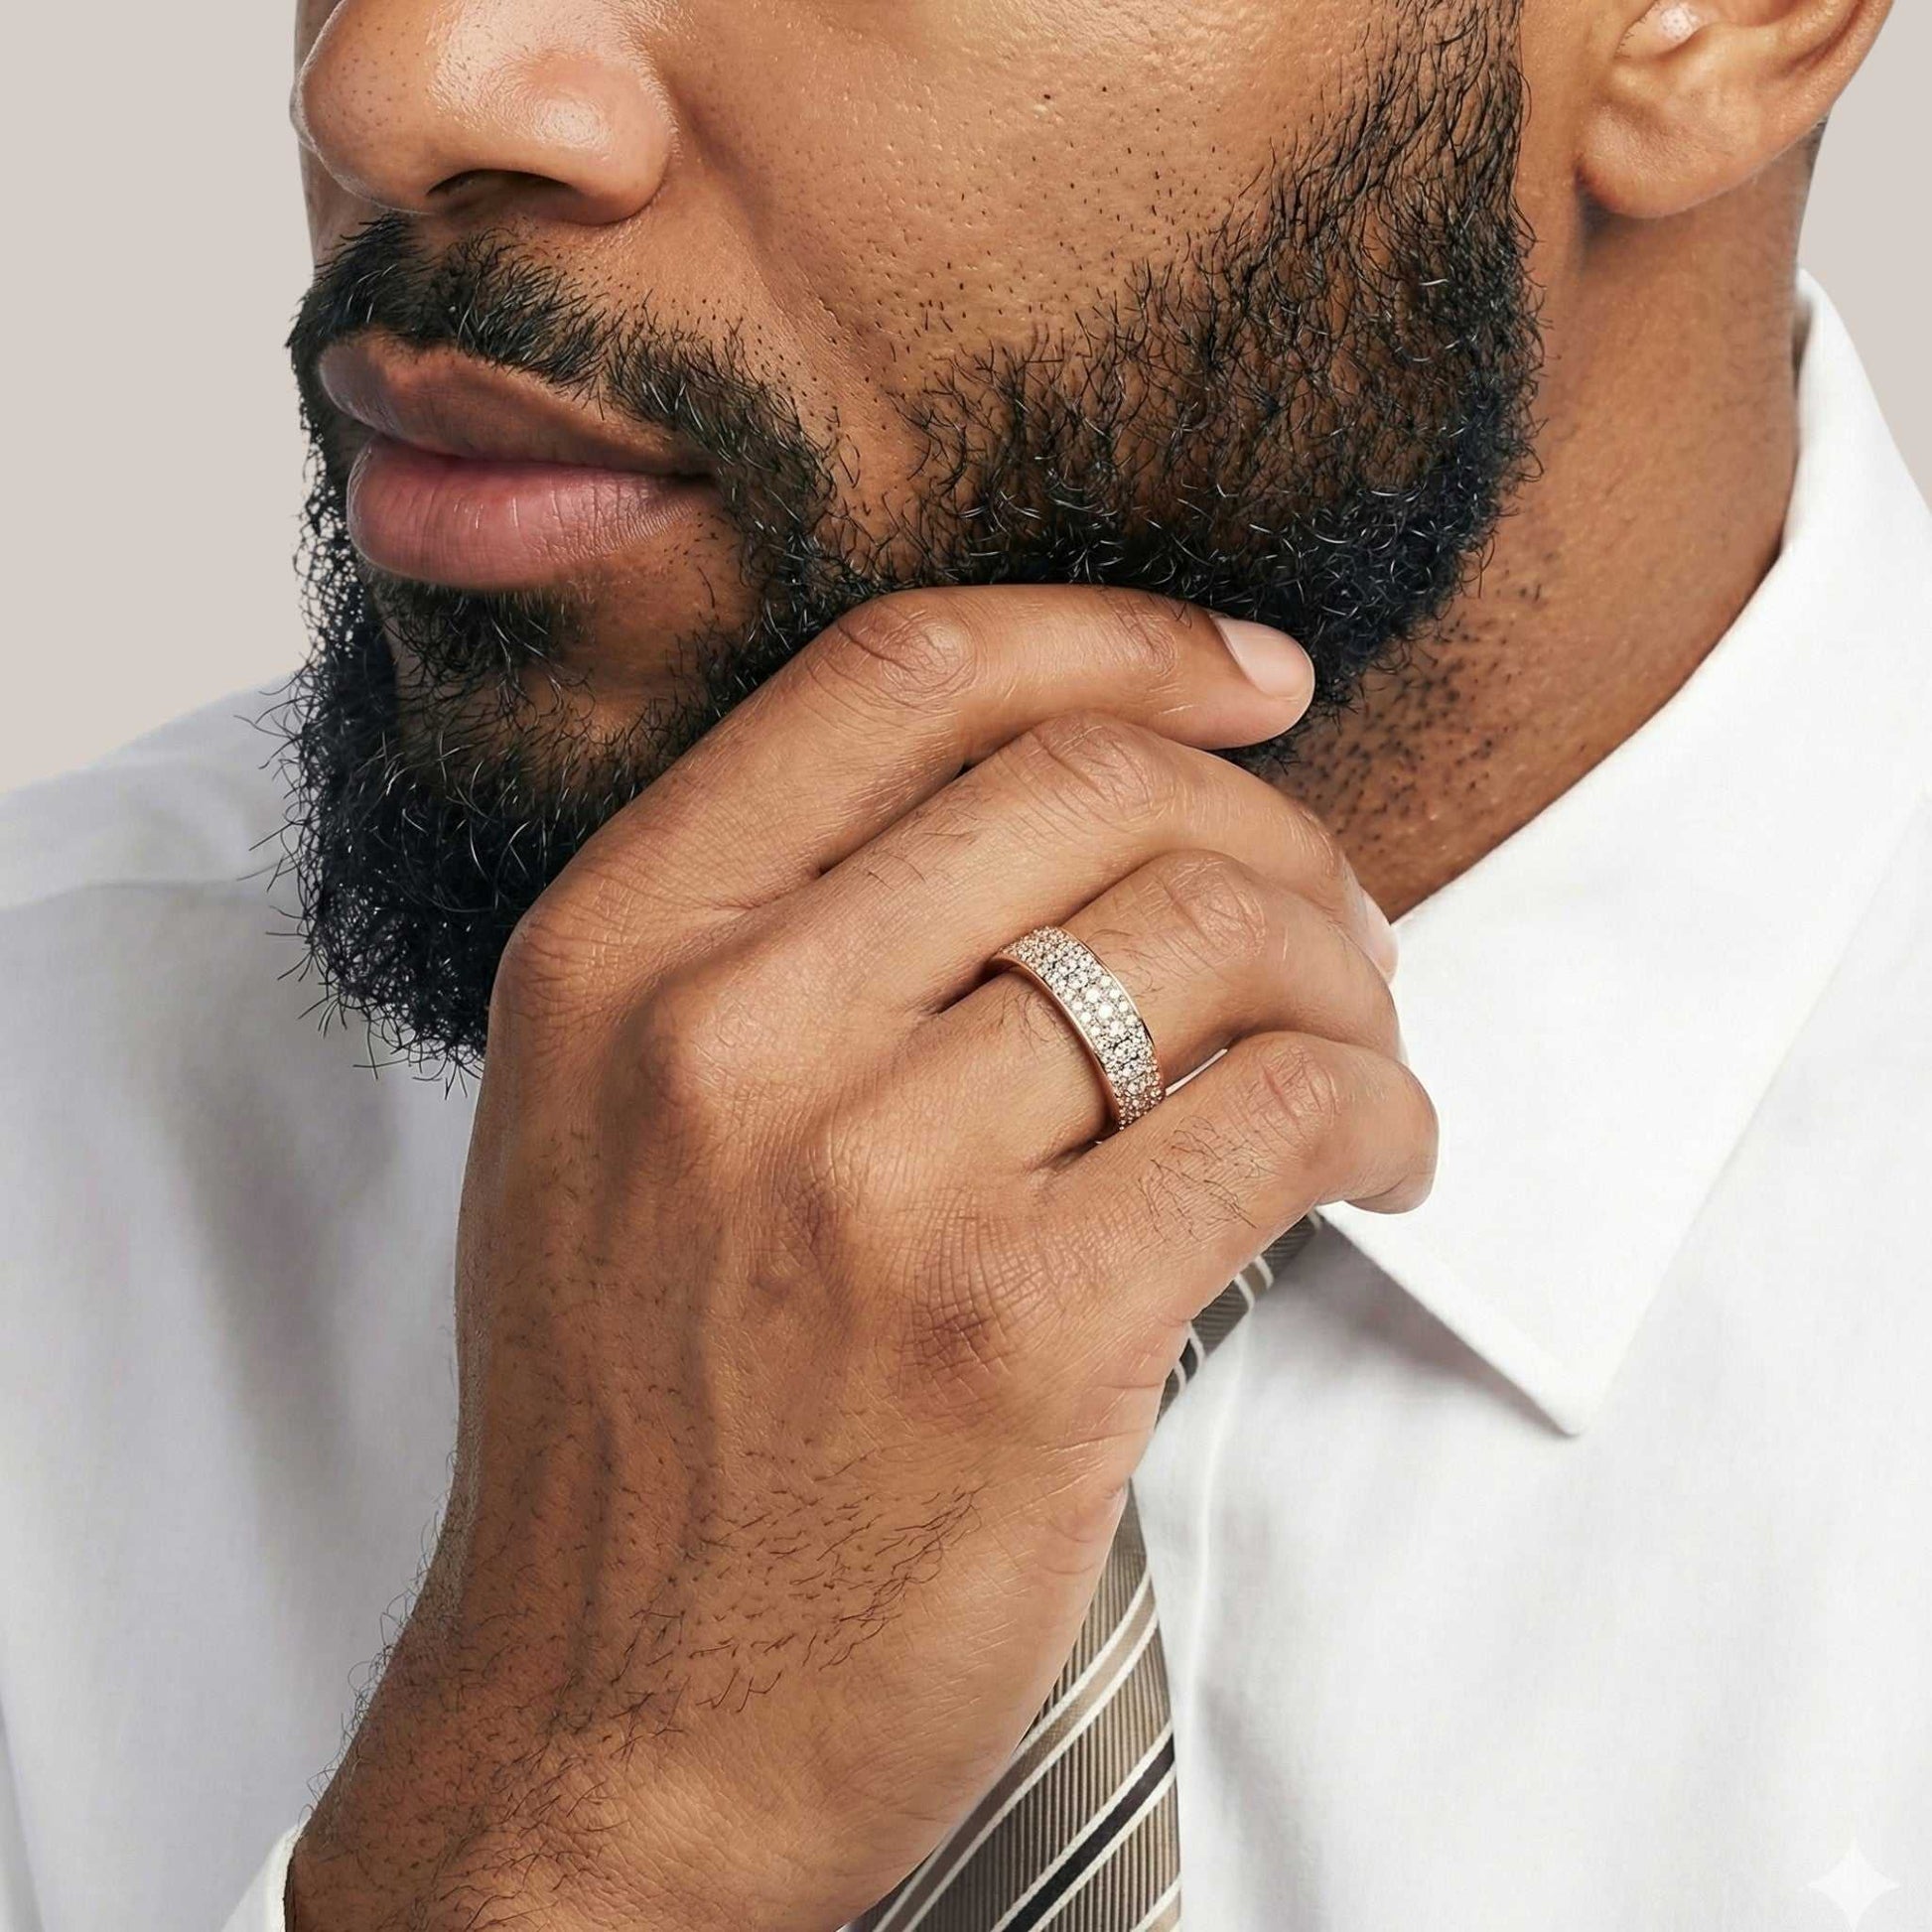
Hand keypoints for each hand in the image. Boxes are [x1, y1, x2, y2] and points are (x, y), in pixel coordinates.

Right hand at [288, 587, 1433, 1931]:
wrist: (605, 1727)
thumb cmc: (631, 1421)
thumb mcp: (611, 1122)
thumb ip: (783, 936)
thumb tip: (1069, 802)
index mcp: (616, 948)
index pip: (905, 672)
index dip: (1116, 636)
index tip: (1246, 676)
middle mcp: (725, 1032)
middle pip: (1089, 783)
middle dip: (1267, 819)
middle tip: (1331, 909)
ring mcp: (869, 1181)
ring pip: (1208, 934)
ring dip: (1345, 973)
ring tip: (1360, 1042)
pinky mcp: (1021, 1332)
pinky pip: (1280, 1117)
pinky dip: (1380, 1109)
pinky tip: (1381, 1154)